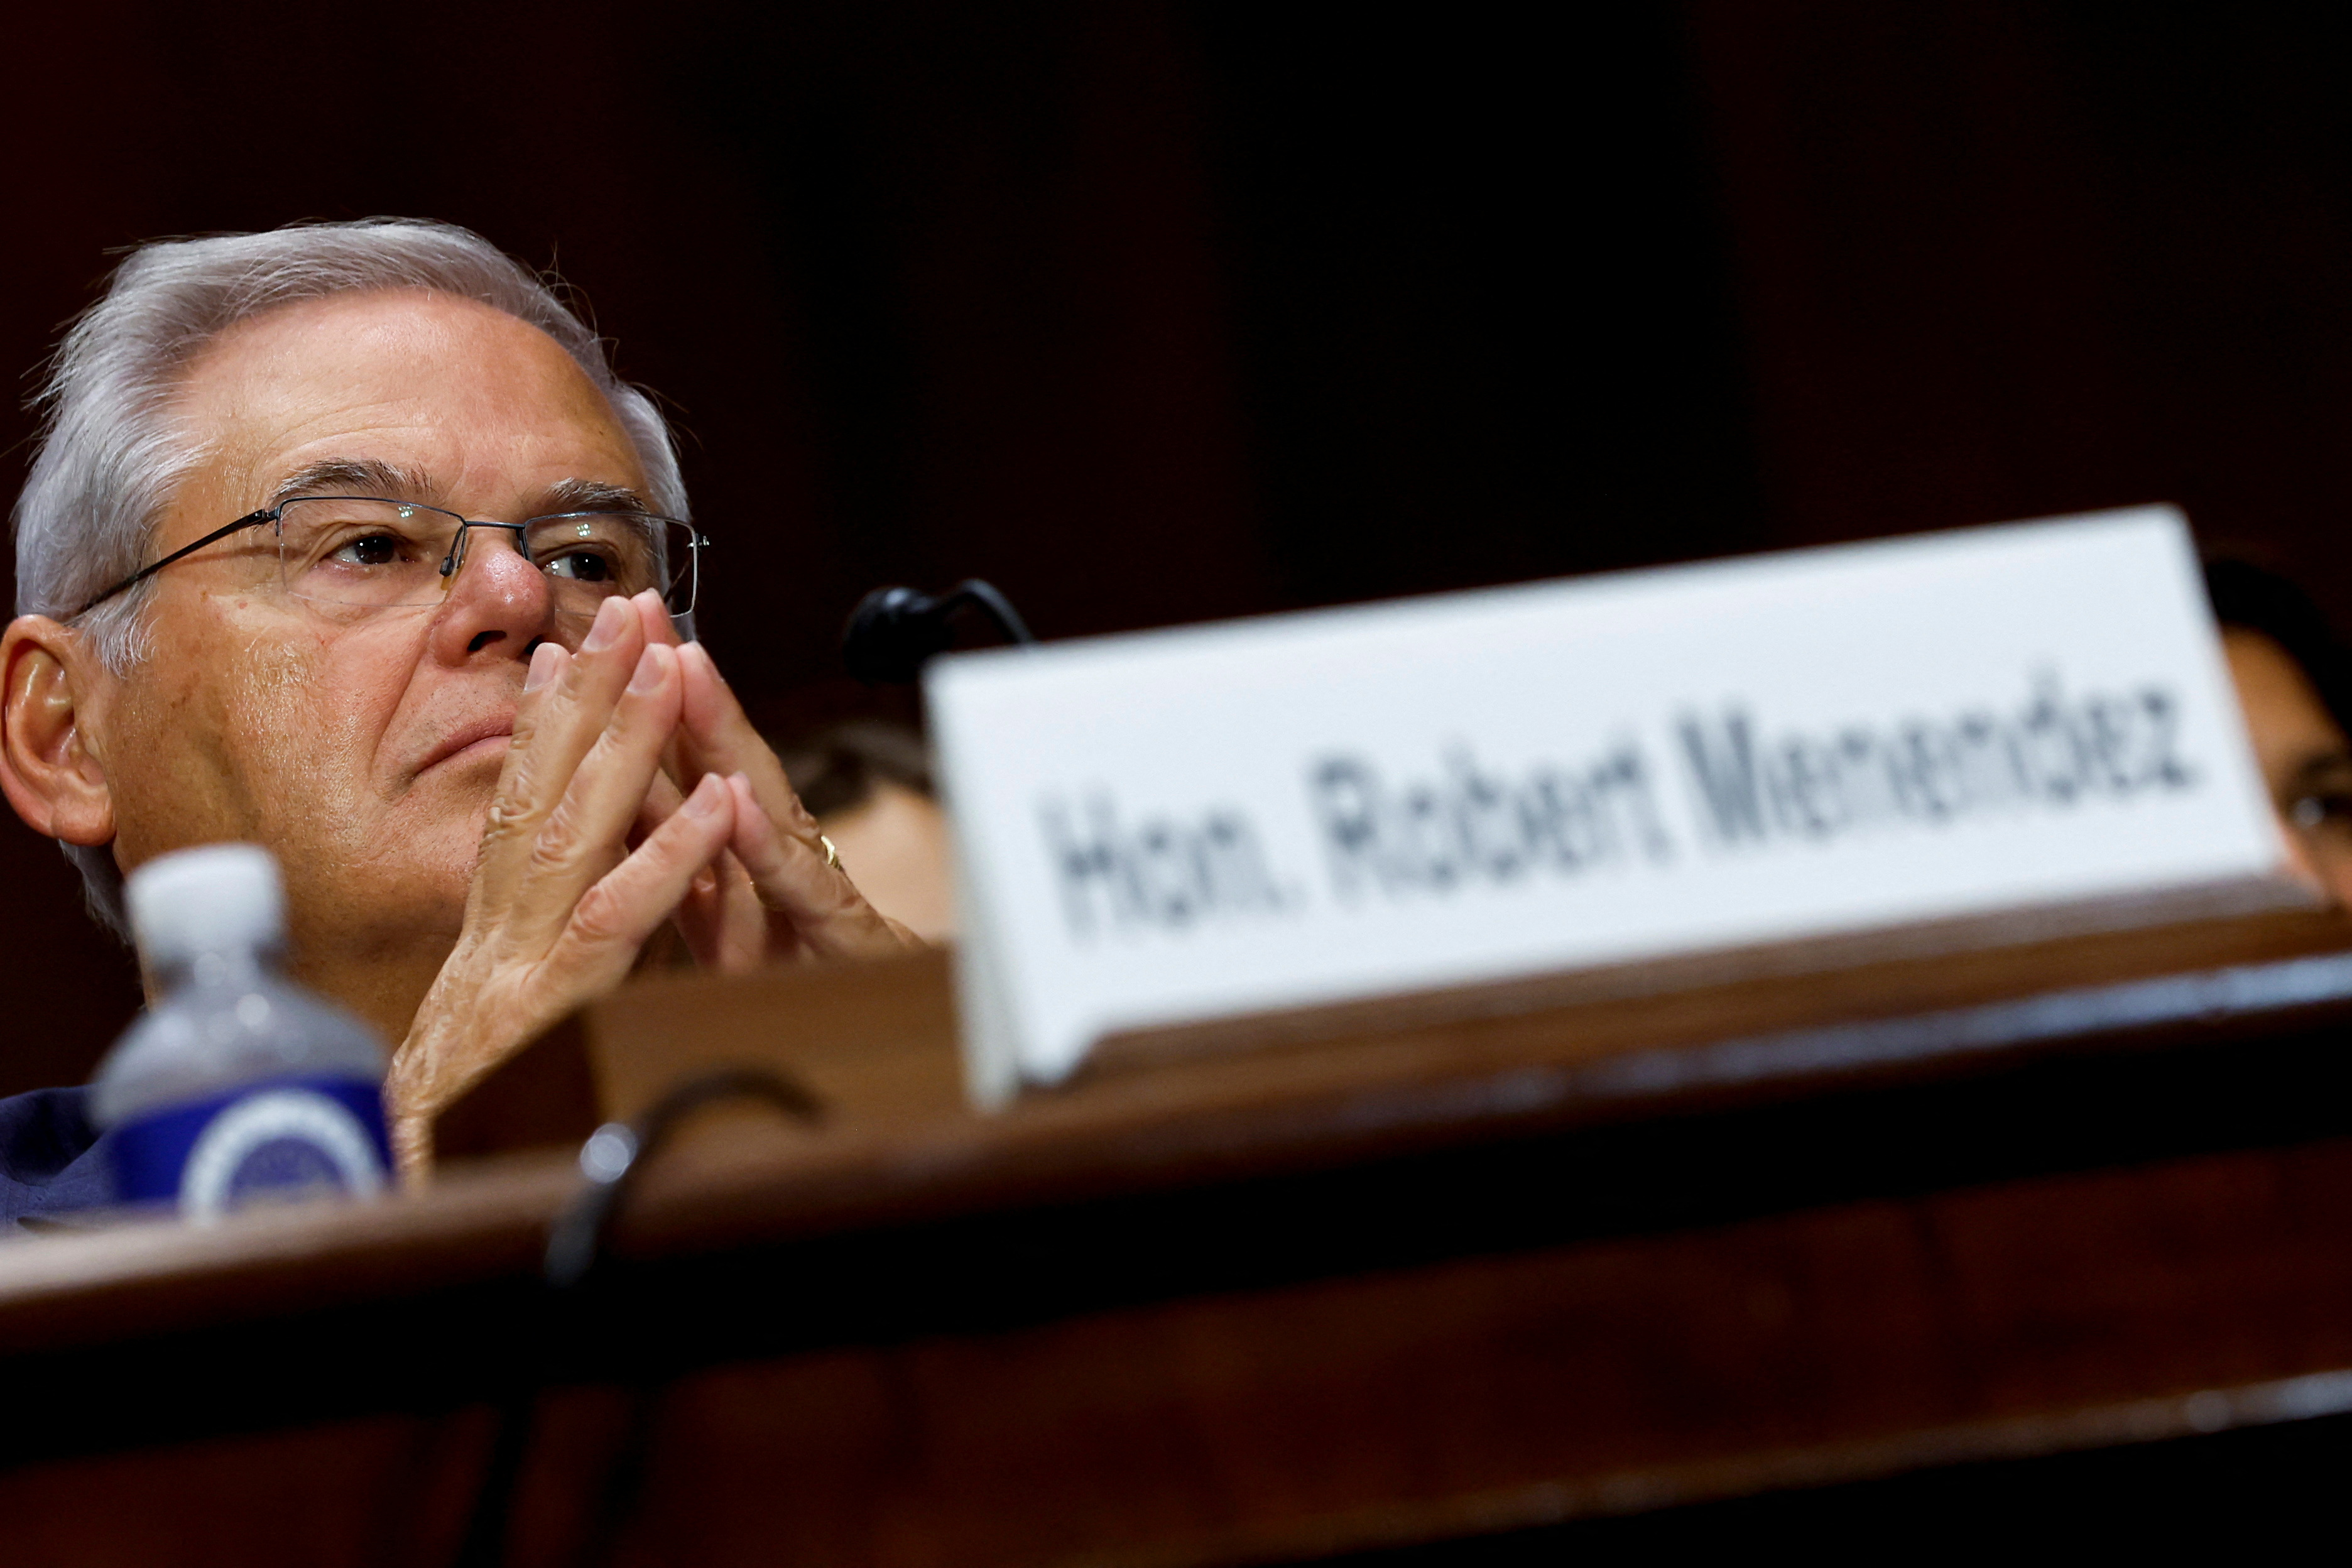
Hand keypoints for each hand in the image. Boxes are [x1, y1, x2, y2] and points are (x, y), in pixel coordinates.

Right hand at [384, 593, 737, 1176]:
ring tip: (671, 662)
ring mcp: (520, 961)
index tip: (571, 646)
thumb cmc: (462, 1123)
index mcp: (491, 929)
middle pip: (541, 786)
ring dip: (627, 738)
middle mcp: (496, 928)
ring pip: (578, 824)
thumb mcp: (507, 1025)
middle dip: (590, 690)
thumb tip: (582, 911)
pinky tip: (714, 801)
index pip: (516, 801)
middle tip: (630, 606)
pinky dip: (669, 854)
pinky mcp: (555, 1008)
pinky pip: (621, 917)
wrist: (402, 1206)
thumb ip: (549, 963)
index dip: (544, 721)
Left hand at [636, 602, 921, 969]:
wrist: (902, 1037)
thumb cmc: (817, 979)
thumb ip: (687, 866)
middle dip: (684, 685)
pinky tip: (739, 804)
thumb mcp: (732, 925)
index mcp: (745, 859)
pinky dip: (768, 845)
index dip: (653, 700)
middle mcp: (782, 858)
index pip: (692, 768)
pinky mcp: (843, 941)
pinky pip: (798, 891)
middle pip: (726, 761)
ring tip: (686, 669)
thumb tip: (626, 805)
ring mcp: (815, 892)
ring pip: (765, 802)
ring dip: (724, 733)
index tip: (612, 631)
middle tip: (646, 613)